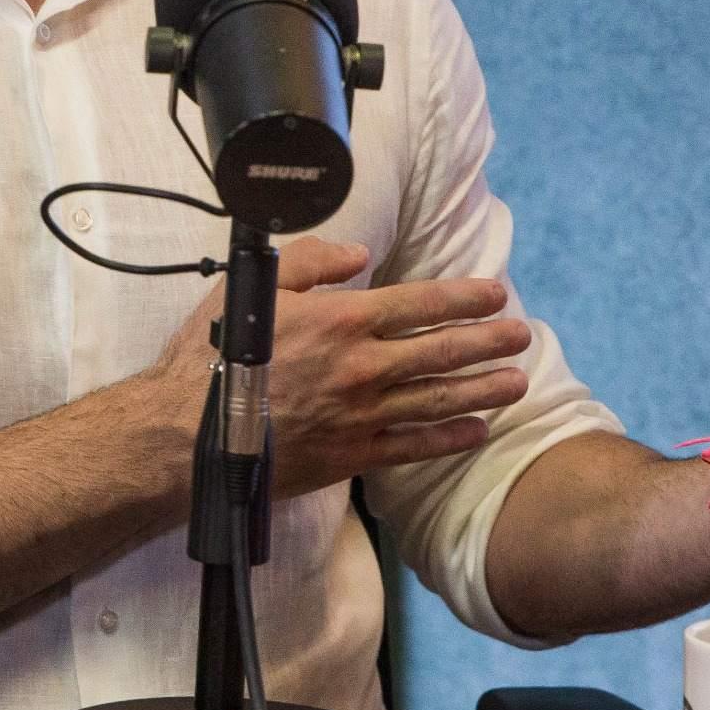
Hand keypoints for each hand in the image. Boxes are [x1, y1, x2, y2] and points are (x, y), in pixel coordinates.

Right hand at [152, 236, 533, 496]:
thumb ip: (311, 261)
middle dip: (487, 342)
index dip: (464, 298)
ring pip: (438, 399)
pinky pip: (413, 446)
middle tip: (520, 335)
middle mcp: (363, 367)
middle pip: (442, 352)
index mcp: (342, 320)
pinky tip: (476, 430)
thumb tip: (357, 255)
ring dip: (482, 389)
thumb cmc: (216, 354)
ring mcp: (362, 414)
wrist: (189, 431)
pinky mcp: (351, 454)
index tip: (495, 295)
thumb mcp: (257, 288)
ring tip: (517, 382)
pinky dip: (449, 438)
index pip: (421, 304)